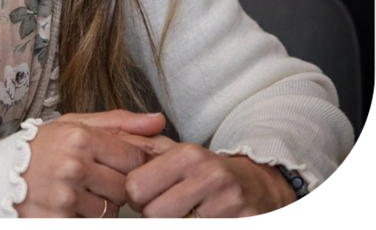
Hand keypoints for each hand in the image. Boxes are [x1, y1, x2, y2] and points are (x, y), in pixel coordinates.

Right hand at [16, 110, 165, 219]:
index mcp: (78, 138)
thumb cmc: (36, 149)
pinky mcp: (57, 222)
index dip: (128, 163)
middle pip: (126, 187)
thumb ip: (118, 123)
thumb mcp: (71, 126)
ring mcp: (64, 198)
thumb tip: (159, 121)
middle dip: (113, 187)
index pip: (134, 157)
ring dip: (98, 207)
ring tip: (74, 194)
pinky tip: (65, 208)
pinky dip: (82, 220)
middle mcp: (72, 168)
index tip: (112, 164)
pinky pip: (90, 227)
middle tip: (90, 180)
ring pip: (110, 211)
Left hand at [124, 140, 296, 219]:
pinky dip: (196, 228)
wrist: (261, 186)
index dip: (136, 199)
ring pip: (176, 226)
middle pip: (154, 214)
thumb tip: (114, 158)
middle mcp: (212, 177)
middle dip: (154, 218)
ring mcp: (231, 204)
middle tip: (167, 212)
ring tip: (187, 217)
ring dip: (177, 226)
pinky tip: (204, 221)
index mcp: (189, 156)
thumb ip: (143, 153)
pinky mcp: (246, 221)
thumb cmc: (208, 174)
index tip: (147, 198)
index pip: (136, 187)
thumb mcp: (178, 155)